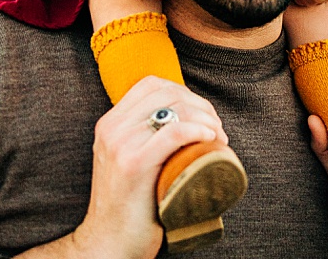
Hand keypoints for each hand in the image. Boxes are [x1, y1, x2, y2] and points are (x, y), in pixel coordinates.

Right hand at [64, 76, 228, 257]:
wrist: (110, 242)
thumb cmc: (130, 206)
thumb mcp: (129, 160)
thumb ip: (144, 138)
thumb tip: (184, 120)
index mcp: (110, 123)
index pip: (151, 84)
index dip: (183, 92)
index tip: (202, 114)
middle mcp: (111, 128)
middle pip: (167, 92)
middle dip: (200, 105)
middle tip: (216, 129)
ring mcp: (120, 144)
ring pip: (173, 108)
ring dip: (205, 118)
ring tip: (217, 138)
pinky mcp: (133, 163)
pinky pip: (174, 131)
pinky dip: (198, 130)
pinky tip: (210, 139)